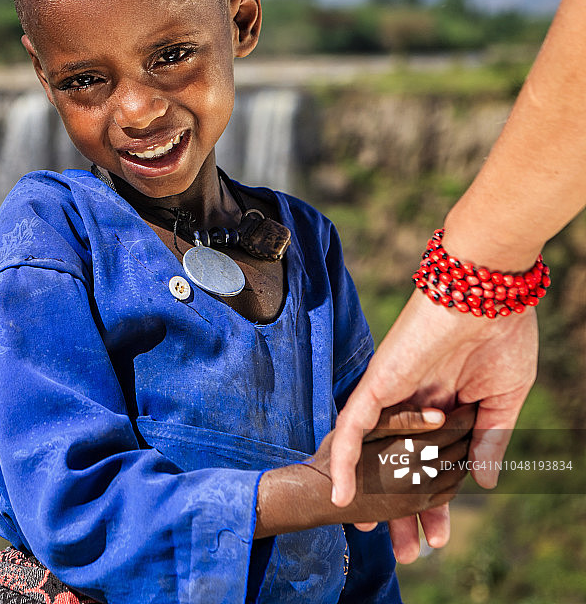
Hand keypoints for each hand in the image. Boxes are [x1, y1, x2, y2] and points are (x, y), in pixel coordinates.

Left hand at [329, 290, 537, 558]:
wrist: (487, 294)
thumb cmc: (502, 336)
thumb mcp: (502, 399)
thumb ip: (487, 439)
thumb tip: (480, 483)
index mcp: (445, 404)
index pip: (433, 462)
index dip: (434, 501)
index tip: (437, 536)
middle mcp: (414, 401)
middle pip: (400, 462)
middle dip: (402, 506)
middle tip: (407, 550)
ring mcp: (394, 392)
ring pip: (376, 450)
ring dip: (373, 491)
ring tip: (373, 531)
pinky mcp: (378, 382)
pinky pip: (354, 425)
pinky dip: (345, 460)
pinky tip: (341, 495)